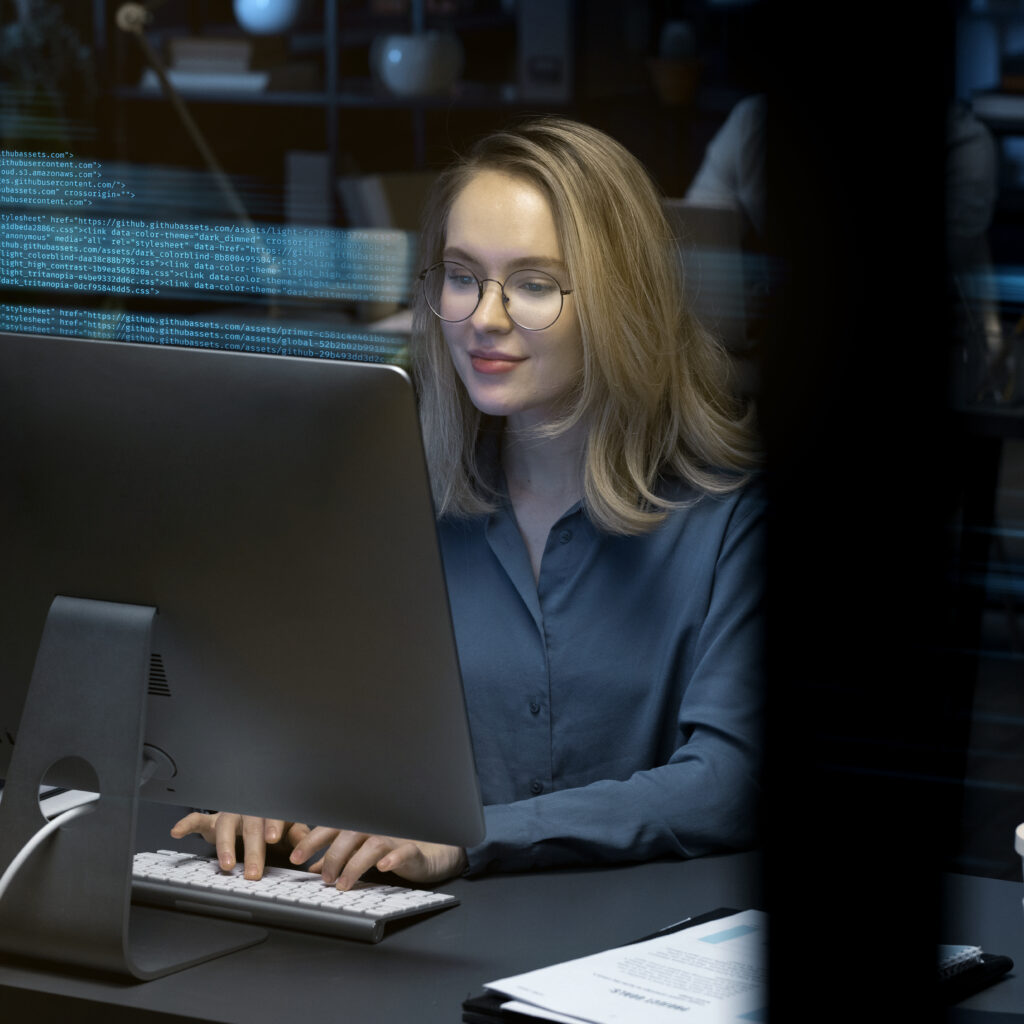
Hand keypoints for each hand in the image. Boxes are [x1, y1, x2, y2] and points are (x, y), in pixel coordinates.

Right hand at [170, 811, 309, 879]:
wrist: (255, 809)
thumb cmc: (273, 822)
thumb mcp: (289, 828)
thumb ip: (298, 835)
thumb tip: (307, 845)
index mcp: (270, 809)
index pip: (273, 815)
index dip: (273, 825)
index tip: (273, 838)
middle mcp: (249, 809)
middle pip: (250, 826)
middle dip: (252, 849)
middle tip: (253, 872)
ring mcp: (229, 814)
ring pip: (225, 825)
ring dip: (225, 845)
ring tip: (226, 865)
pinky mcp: (212, 821)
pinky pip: (197, 820)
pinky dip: (186, 824)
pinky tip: (177, 831)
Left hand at [290, 827, 466, 890]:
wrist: (431, 851)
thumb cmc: (394, 848)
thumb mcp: (362, 853)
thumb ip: (340, 857)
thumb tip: (315, 867)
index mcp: (360, 826)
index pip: (332, 827)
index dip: (312, 840)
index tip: (295, 857)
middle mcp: (375, 827)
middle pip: (349, 834)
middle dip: (332, 855)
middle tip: (324, 879)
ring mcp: (395, 837)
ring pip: (372, 844)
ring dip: (355, 864)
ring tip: (343, 884)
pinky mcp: (412, 850)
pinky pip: (403, 851)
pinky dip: (392, 858)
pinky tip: (382, 867)